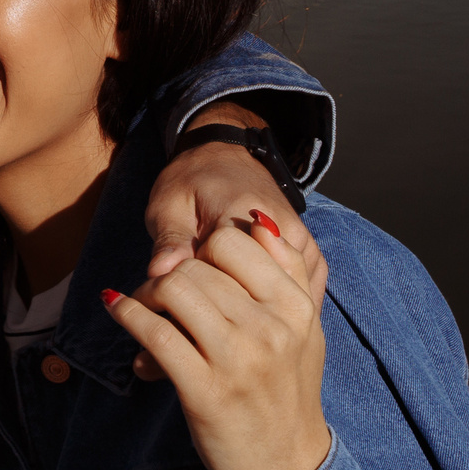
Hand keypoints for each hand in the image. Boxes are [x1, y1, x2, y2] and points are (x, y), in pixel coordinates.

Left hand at [105, 216, 331, 469]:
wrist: (287, 466)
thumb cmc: (288, 390)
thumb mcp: (305, 329)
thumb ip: (289, 272)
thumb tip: (258, 221)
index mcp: (296, 306)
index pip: (233, 239)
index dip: (201, 247)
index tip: (193, 267)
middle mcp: (270, 327)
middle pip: (196, 263)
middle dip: (169, 271)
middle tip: (159, 291)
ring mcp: (237, 359)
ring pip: (173, 288)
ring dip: (146, 291)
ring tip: (143, 304)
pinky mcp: (203, 389)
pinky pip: (154, 331)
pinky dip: (127, 313)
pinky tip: (117, 308)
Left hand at [143, 104, 324, 296]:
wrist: (228, 152)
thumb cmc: (192, 179)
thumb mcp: (168, 204)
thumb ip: (169, 240)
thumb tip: (159, 273)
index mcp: (242, 217)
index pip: (222, 276)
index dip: (196, 295)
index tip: (174, 298)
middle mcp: (282, 232)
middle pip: (258, 294)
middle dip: (228, 308)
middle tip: (200, 307)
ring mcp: (301, 244)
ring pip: (284, 298)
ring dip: (259, 312)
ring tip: (231, 315)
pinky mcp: (309, 253)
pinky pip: (301, 292)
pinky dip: (280, 308)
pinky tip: (259, 317)